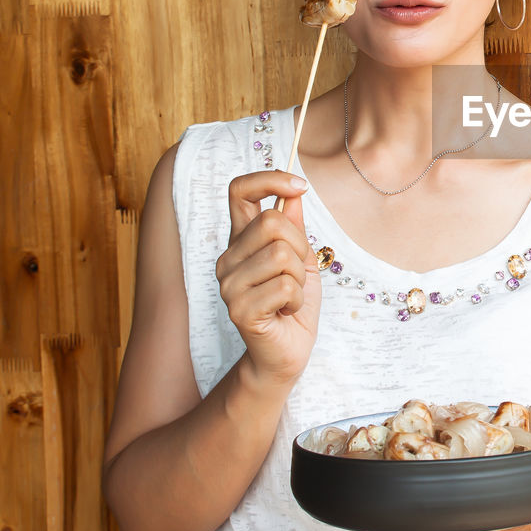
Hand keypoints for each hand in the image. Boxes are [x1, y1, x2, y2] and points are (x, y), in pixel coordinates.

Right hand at [215, 171, 320, 387]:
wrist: (287, 351)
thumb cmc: (293, 303)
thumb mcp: (301, 259)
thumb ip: (295, 228)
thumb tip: (294, 194)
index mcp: (241, 241)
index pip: (239, 192)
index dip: (269, 179)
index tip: (298, 185)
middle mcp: (228, 259)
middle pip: (272, 223)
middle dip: (300, 246)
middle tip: (297, 273)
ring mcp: (229, 285)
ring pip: (281, 255)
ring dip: (299, 277)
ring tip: (290, 295)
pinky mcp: (239, 310)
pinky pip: (285, 286)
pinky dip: (297, 299)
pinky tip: (286, 311)